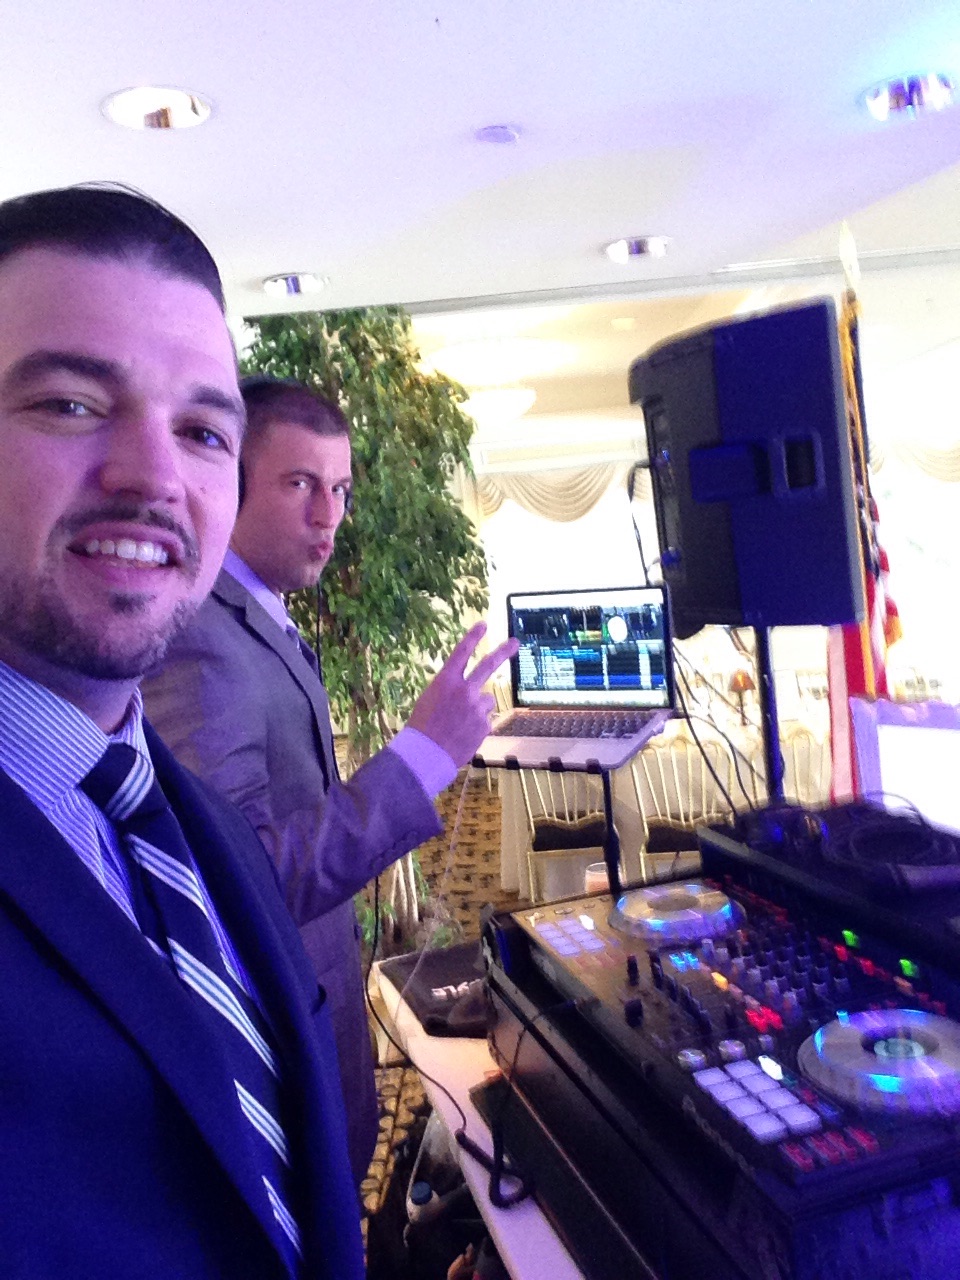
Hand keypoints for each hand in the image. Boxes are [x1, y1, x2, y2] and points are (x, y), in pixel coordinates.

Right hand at [406, 622, 517, 767]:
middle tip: (515, 642)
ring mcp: (476, 707)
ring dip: (477, 709)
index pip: (461, 652)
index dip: (473, 637)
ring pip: (485, 701)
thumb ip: (452, 692)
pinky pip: (485, 720)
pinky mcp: (485, 724)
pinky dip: (476, 727)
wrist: (425, 755)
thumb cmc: (422, 728)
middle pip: (487, 666)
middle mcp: (463, 690)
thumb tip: (474, 693)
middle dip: (503, 652)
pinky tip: (463, 735)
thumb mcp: (430, 700)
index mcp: (444, 681)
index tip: (483, 624)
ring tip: (459, 724)